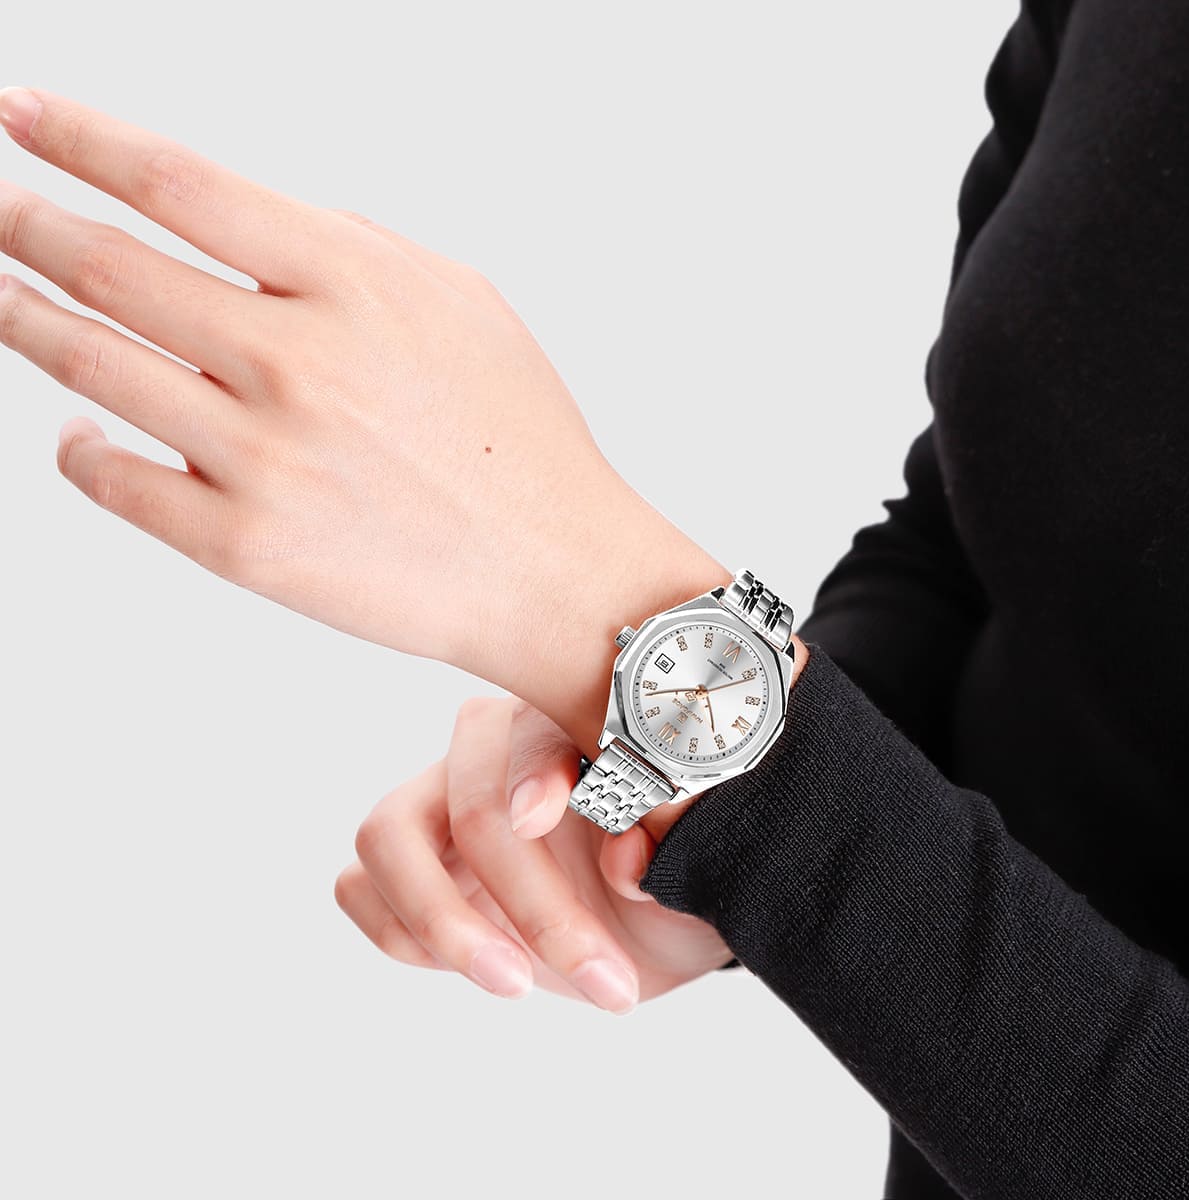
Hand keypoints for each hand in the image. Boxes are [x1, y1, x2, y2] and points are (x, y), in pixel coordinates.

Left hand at [0, 87, 725, 745]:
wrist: (554, 574)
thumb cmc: (521, 443)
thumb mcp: (463, 305)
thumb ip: (354, 251)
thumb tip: (250, 227)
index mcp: (352, 284)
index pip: (176, 183)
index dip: (78, 139)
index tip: (20, 118)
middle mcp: (296, 361)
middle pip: (109, 265)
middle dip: (23, 224)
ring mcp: (263, 456)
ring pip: (93, 367)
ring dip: (24, 321)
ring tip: (0, 299)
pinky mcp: (245, 545)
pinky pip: (119, 482)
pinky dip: (79, 450)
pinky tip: (74, 432)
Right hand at [335, 696, 731, 1012]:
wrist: (656, 919)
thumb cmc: (677, 869)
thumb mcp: (701, 861)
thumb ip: (671, 850)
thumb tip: (626, 864)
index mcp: (566, 721)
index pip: (532, 733)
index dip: (534, 775)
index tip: (543, 820)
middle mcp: (491, 749)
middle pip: (470, 806)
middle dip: (532, 904)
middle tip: (605, 981)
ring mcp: (437, 802)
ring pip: (387, 835)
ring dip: (446, 924)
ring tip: (519, 986)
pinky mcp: (406, 864)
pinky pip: (359, 885)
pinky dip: (404, 933)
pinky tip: (487, 965)